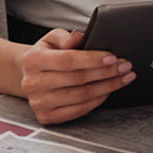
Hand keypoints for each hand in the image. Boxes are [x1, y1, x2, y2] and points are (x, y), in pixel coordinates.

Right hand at [18, 29, 132, 123]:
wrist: (27, 75)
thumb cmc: (44, 56)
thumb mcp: (51, 39)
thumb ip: (65, 36)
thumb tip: (78, 38)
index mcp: (32, 60)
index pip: (67, 60)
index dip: (92, 60)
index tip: (113, 58)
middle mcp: (33, 83)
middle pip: (78, 79)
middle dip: (106, 73)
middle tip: (124, 67)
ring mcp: (39, 103)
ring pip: (81, 96)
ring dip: (107, 87)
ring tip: (122, 78)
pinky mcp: (46, 116)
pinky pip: (78, 110)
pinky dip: (97, 101)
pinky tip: (107, 91)